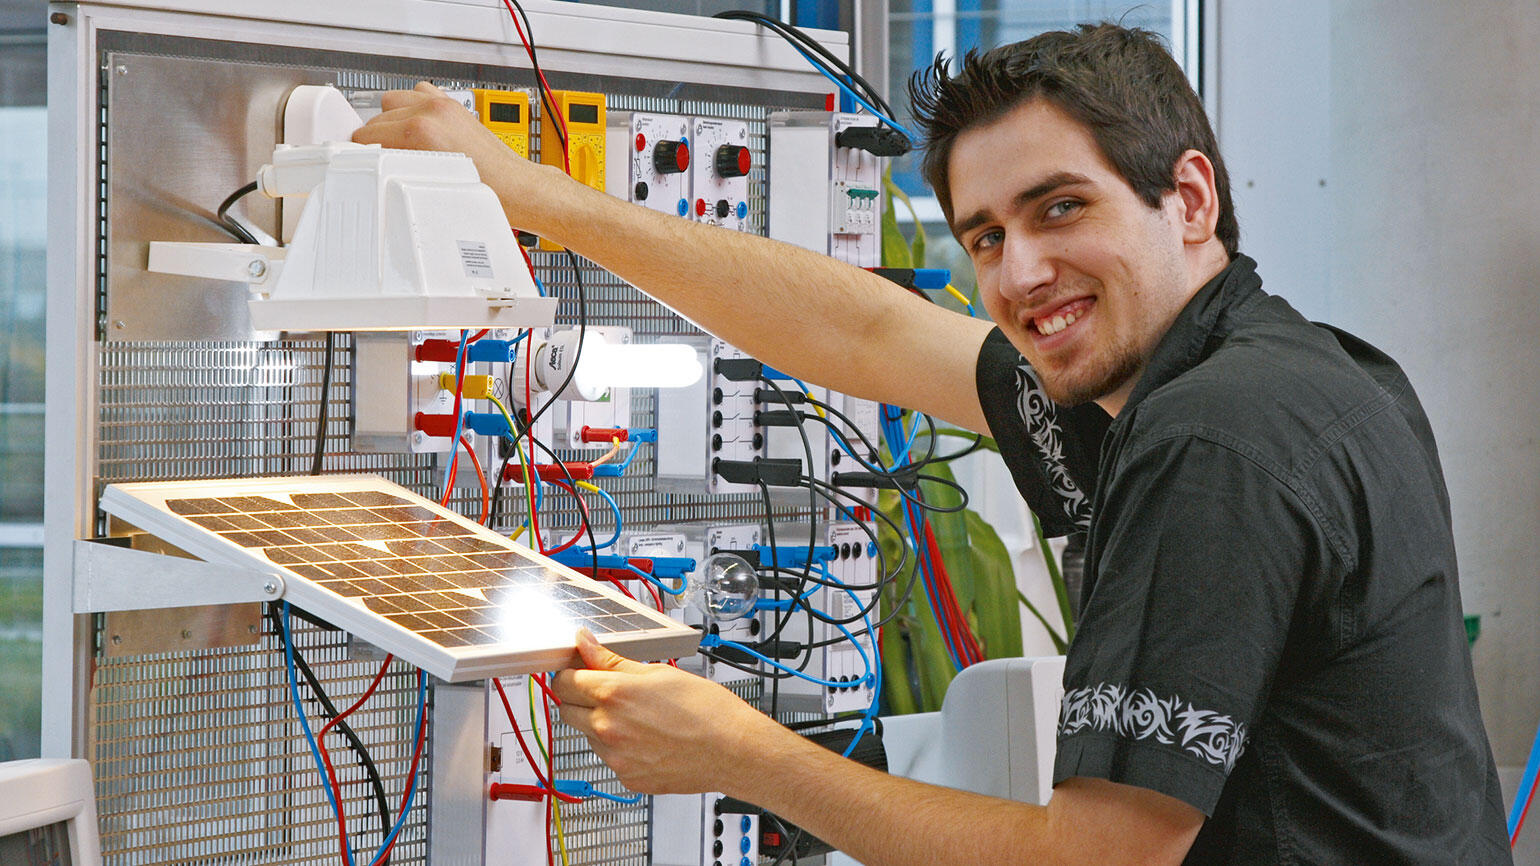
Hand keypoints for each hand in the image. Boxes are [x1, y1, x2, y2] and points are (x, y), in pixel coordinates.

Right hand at [351, 82, 560, 232]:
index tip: (362, 162)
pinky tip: (417, 129)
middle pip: (377, 117)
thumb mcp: (427, 185)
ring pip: (394, 101)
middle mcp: (431, 111)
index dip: (363, 153)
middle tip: (383, 161)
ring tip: (400, 145)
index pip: (366, 134)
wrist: (517, 188)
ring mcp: (443, 105)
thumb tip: (376, 163)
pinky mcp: (454, 105)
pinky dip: (413, 108)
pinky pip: (419, 94)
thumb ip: (396, 167)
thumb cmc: (485, 193)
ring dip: (392, 121)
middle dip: (377, 140)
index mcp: (420, 130)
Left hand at [552, 629, 789, 794]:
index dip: (570, 672)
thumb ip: (613, 660)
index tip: (580, 670)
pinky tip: (646, 738)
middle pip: (566, 710)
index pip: (563, 681)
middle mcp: (607, 728)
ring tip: (637, 717)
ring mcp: (616, 758)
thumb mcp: (659, 671)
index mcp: (613, 694)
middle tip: (605, 691)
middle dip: (578, 697)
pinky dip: (619, 748)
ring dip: (599, 723)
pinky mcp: (627, 778)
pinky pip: (609, 759)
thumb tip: (586, 644)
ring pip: (587, 735)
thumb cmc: (706, 709)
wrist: (734, 751)